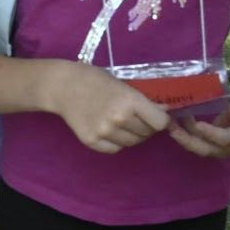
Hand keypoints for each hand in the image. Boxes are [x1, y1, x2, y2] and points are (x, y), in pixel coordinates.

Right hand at [51, 62, 170, 152]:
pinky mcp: (92, 141)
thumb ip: (144, 101)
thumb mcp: (123, 85)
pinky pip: (115, 149)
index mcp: (130, 100)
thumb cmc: (96, 80)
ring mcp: (104, 132)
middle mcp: (119, 118)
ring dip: (131, 135)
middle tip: (136, 118)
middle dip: (146, 127)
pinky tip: (108, 129)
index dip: (161, 121)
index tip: (157, 117)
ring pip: (131, 143)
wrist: (63, 86)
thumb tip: (166, 111)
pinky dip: (116, 142)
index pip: (160, 122)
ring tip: (121, 123)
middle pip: (146, 134)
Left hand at [171, 90, 229, 158]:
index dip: (212, 133)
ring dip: (183, 138)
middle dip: (189, 141)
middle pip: (207, 149)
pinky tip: (174, 121)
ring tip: (169, 124)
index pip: (225, 139)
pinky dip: (183, 133)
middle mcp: (229, 145)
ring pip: (198, 147)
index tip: (198, 124)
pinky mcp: (209, 141)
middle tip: (173, 129)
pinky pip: (195, 141)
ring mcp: (217, 145)